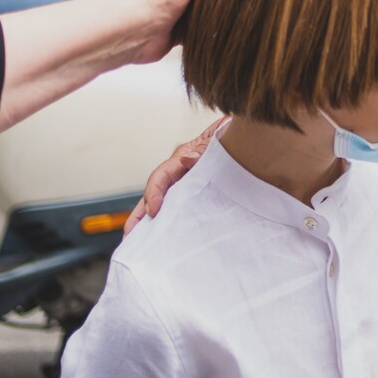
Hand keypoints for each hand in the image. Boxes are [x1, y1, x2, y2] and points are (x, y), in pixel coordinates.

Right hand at [125, 116, 224, 234]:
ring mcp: (187, 183)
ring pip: (165, 203)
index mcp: (182, 158)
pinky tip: (169, 238)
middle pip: (155, 194)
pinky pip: (181, 208)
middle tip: (130, 235)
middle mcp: (180, 171)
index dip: (154, 193)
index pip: (161, 176)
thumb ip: (204, 148)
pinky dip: (172, 222)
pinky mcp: (198, 193)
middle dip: (140, 214)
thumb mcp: (218, 139)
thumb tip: (187, 160)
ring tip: (141, 242)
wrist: (247, 136)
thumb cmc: (230, 135)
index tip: (153, 211)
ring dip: (151, 221)